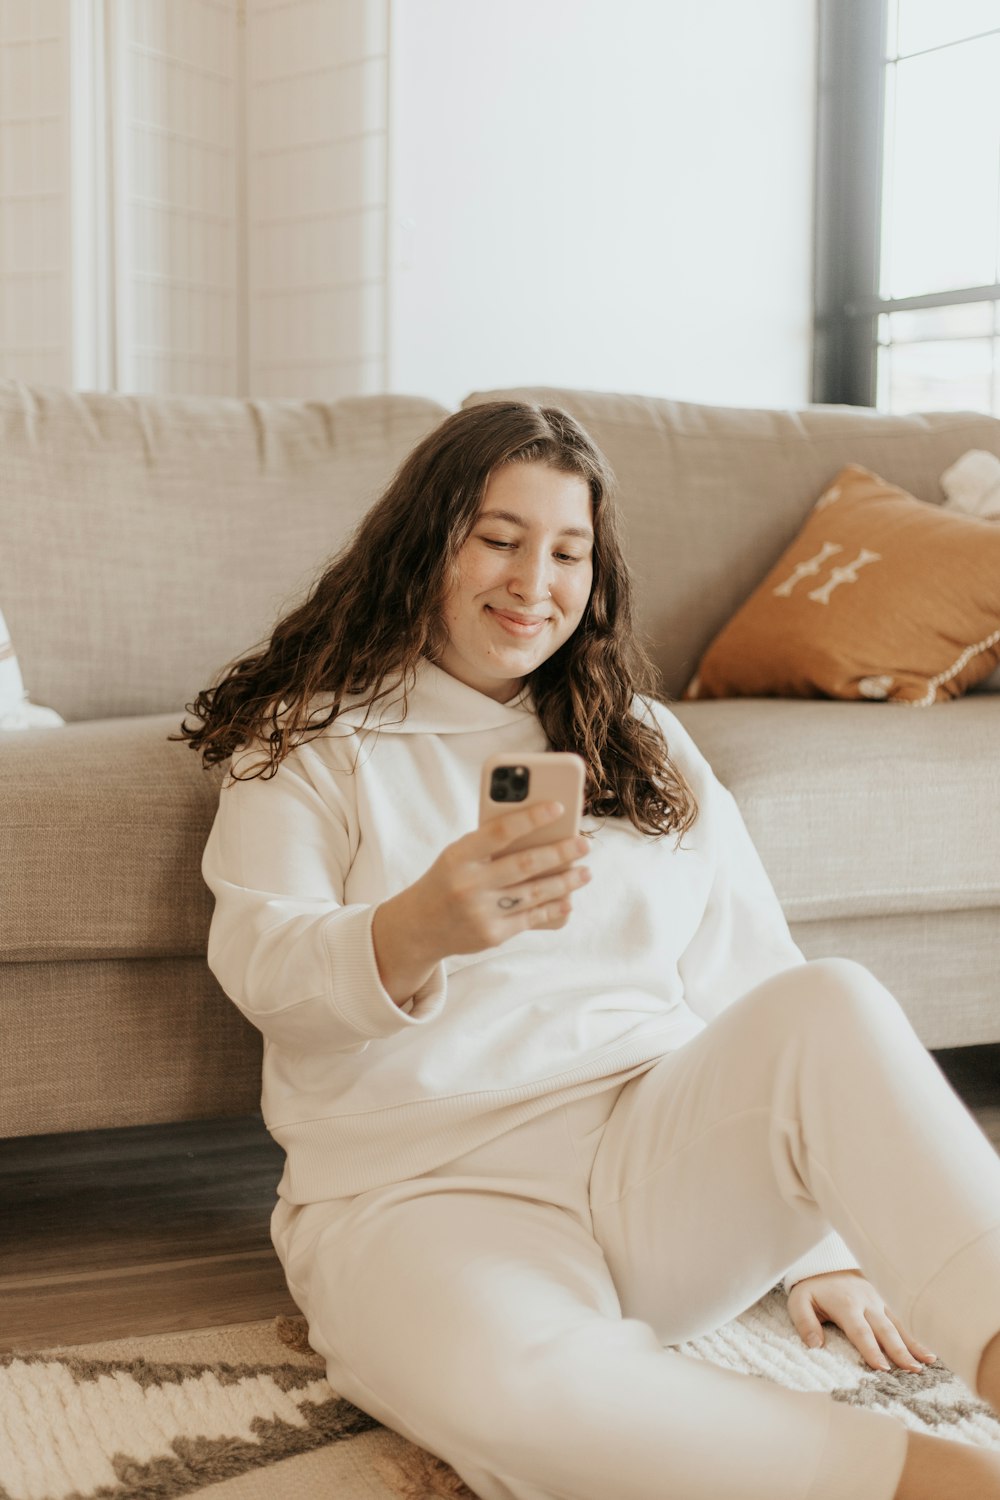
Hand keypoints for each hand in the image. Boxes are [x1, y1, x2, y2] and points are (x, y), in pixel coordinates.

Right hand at [372, 801, 590, 1002]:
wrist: (418, 926)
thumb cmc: (448, 879)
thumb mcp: (458, 856)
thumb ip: (491, 845)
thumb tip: (543, 834)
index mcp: (458, 855)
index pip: (500, 831)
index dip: (531, 817)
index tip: (558, 807)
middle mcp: (468, 884)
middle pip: (525, 864)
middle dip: (561, 853)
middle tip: (584, 844)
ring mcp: (480, 912)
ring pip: (535, 893)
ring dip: (566, 882)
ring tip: (585, 872)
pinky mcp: (492, 935)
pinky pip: (531, 918)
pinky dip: (554, 907)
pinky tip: (568, 899)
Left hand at [787, 1270, 935, 1371]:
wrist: (824, 1261)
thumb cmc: (812, 1287)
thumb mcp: (799, 1301)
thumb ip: (805, 1323)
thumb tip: (815, 1345)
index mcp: (845, 1304)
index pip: (860, 1331)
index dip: (871, 1350)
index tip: (883, 1368)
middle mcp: (866, 1302)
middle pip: (885, 1329)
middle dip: (899, 1350)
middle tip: (913, 1370)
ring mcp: (878, 1300)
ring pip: (898, 1324)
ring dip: (913, 1343)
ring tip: (928, 1361)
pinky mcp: (884, 1300)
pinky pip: (901, 1318)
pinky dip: (915, 1333)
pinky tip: (928, 1348)